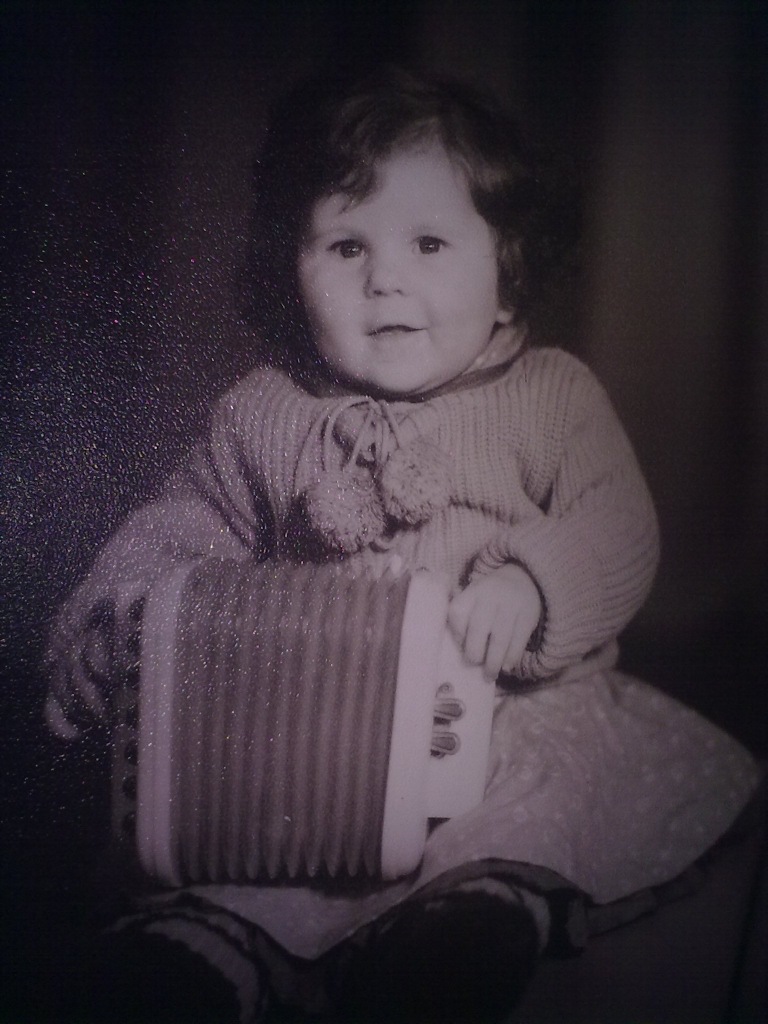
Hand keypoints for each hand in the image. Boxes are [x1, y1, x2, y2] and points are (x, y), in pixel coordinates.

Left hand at [448, 563, 541, 679]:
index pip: (458, 613)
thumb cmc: (491, 597)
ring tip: (489, 675)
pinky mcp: (528, 616)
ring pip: (499, 639)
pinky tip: (507, 667)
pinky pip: (518, 641)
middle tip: (473, 664)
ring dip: (493, 662)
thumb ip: (463, 615)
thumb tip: (456, 647)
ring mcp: (511, 606)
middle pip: (478, 628)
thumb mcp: (474, 595)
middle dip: (474, 652)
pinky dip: (511, 658)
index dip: (457, 633)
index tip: (460, 645)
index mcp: (473, 592)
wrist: (524, 579)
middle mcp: (490, 597)